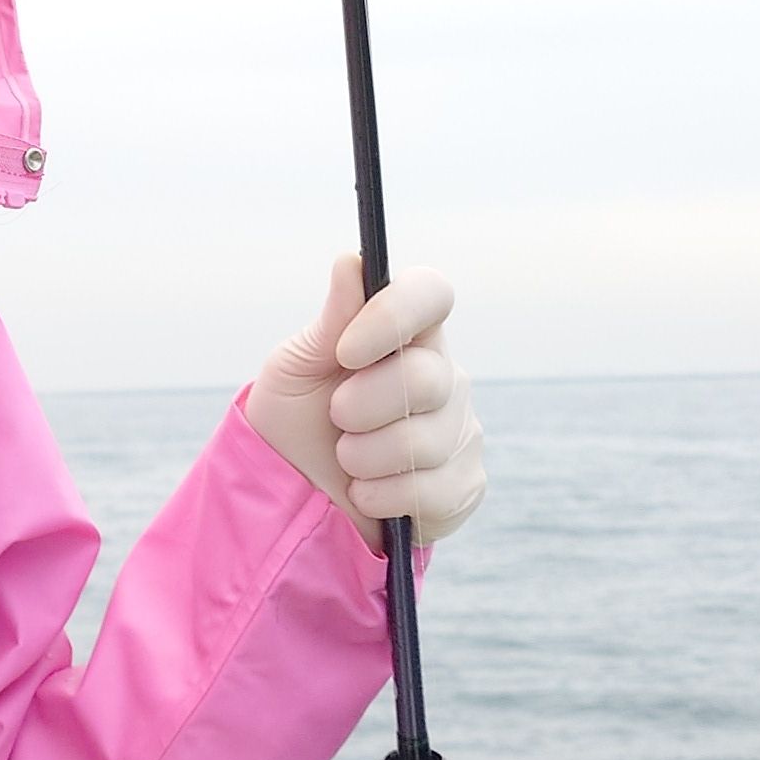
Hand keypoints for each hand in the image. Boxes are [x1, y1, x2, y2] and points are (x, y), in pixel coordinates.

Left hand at [242, 255, 484, 551]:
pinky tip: (366, 492)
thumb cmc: (295, 421)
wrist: (294, 497)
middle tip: (336, 416)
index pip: (432, 293)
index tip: (347, 351)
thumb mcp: (296, 369)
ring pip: (427, 441)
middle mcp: (443, 374)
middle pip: (426, 377)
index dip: (393, 316)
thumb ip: (330, 322)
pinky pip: (434, 491)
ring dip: (365, 457)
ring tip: (346, 458)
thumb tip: (351, 262)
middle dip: (363, 406)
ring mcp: (460, 429)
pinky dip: (384, 497)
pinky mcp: (465, 484)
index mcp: (404, 333)